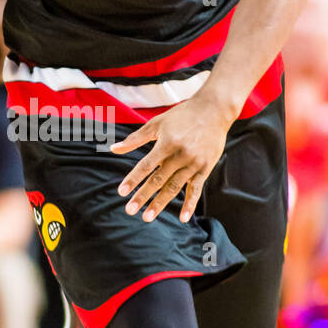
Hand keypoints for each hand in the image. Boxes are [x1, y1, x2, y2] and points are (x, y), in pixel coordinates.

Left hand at [112, 98, 230, 222]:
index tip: (122, 192)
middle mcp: (181, 154)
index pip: (146, 165)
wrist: (214, 110)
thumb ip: (135, 138)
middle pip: (159, 179)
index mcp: (167, 143)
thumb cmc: (182, 115)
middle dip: (143, 196)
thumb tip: (113, 148)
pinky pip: (196, 189)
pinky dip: (190, 204)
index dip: (133, 179)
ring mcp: (194, 163)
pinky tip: (183, 218)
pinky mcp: (205, 168)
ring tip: (147, 217)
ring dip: (160, 203)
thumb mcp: (157, 123)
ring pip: (174, 187)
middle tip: (130, 210)